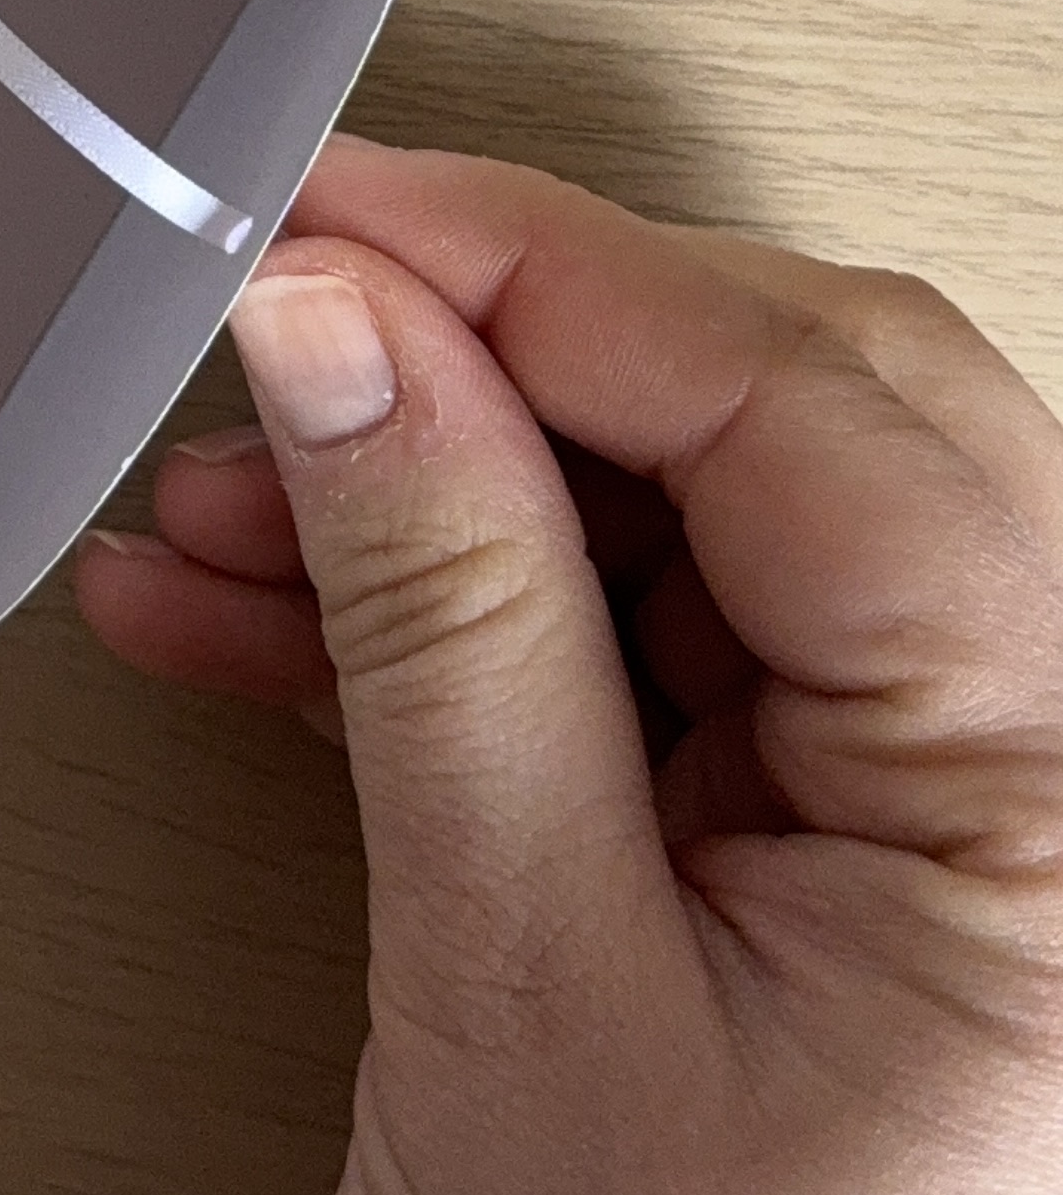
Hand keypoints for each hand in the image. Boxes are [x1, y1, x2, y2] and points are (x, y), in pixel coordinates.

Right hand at [76, 137, 1062, 1194]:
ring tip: (216, 508)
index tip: (321, 217)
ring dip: (433, 485)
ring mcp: (952, 807)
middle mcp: (1062, 773)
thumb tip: (336, 329)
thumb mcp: (524, 977)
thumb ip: (436, 609)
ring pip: (688, 512)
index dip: (535, 265)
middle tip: (277, 324)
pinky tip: (253, 608)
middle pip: (773, 409)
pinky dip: (444, 609)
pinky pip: (639, 639)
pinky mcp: (831, 842)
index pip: (805, 398)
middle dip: (489, 354)